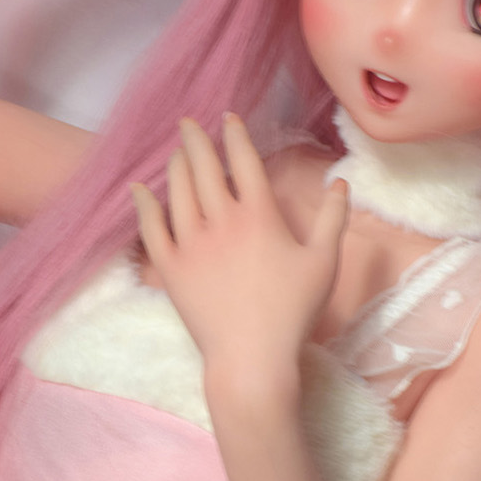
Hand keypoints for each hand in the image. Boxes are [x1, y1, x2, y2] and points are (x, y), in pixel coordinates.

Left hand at [135, 112, 344, 435]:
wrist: (251, 362)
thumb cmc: (292, 316)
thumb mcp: (324, 265)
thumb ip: (333, 220)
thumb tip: (340, 183)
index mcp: (259, 214)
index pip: (243, 159)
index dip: (235, 134)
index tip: (228, 119)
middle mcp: (221, 220)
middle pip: (204, 166)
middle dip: (196, 139)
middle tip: (189, 124)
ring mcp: (192, 244)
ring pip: (178, 190)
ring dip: (176, 165)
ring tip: (176, 154)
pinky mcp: (171, 270)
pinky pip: (151, 229)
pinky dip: (144, 205)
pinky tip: (140, 190)